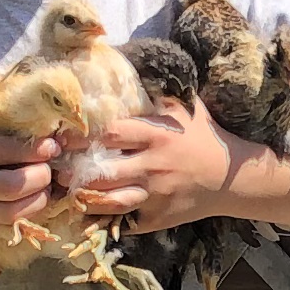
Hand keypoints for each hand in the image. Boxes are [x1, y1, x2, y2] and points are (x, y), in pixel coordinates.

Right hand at [0, 96, 58, 246]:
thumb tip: (8, 95)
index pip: (2, 149)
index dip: (33, 148)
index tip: (51, 145)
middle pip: (14, 184)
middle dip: (41, 176)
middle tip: (48, 168)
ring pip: (15, 210)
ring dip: (39, 199)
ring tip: (43, 187)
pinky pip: (6, 225)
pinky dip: (24, 214)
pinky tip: (29, 201)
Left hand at [76, 98, 255, 233]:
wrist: (230, 178)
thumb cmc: (204, 138)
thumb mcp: (186, 109)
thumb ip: (158, 93)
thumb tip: (128, 68)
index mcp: (156, 136)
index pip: (110, 135)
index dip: (82, 137)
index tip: (65, 137)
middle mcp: (153, 166)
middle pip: (102, 173)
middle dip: (75, 173)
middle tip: (59, 170)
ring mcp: (154, 195)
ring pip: (108, 202)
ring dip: (85, 199)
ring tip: (70, 192)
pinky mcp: (157, 218)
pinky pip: (123, 222)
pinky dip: (105, 220)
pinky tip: (90, 214)